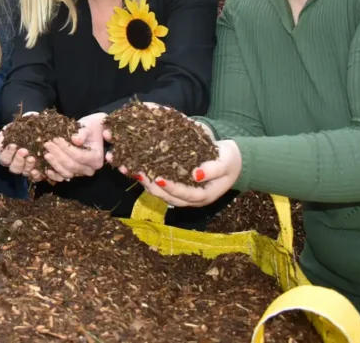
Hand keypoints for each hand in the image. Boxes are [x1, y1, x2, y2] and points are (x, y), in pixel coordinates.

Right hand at [0, 114, 37, 177]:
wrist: (37, 128)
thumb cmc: (23, 128)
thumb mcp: (12, 127)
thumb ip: (5, 134)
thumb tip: (0, 146)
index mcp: (8, 155)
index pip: (4, 158)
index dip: (8, 153)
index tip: (13, 145)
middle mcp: (16, 163)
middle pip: (14, 168)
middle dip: (18, 160)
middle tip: (24, 151)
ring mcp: (26, 168)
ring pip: (24, 172)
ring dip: (27, 166)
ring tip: (32, 158)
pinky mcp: (37, 171)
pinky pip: (35, 177)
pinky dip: (36, 175)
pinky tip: (38, 170)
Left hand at [38, 112, 107, 182]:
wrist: (91, 132)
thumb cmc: (90, 128)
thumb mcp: (87, 127)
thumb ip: (82, 133)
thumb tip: (75, 140)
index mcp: (96, 158)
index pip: (79, 156)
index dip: (66, 148)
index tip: (56, 139)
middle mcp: (90, 169)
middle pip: (72, 165)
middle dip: (58, 155)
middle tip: (47, 144)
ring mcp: (81, 173)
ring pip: (67, 173)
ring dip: (55, 164)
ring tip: (46, 153)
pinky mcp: (73, 173)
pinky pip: (63, 177)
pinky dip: (54, 175)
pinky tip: (46, 170)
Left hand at [112, 139, 241, 207]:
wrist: (230, 161)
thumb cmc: (230, 161)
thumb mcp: (226, 163)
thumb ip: (213, 169)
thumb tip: (196, 174)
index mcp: (203, 196)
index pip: (185, 194)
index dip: (171, 188)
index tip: (159, 178)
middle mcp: (189, 199)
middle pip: (166, 195)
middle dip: (150, 184)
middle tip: (136, 172)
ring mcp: (180, 193)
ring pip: (158, 191)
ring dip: (143, 181)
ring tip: (129, 168)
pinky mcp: (174, 184)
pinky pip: (157, 183)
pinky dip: (145, 175)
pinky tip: (133, 164)